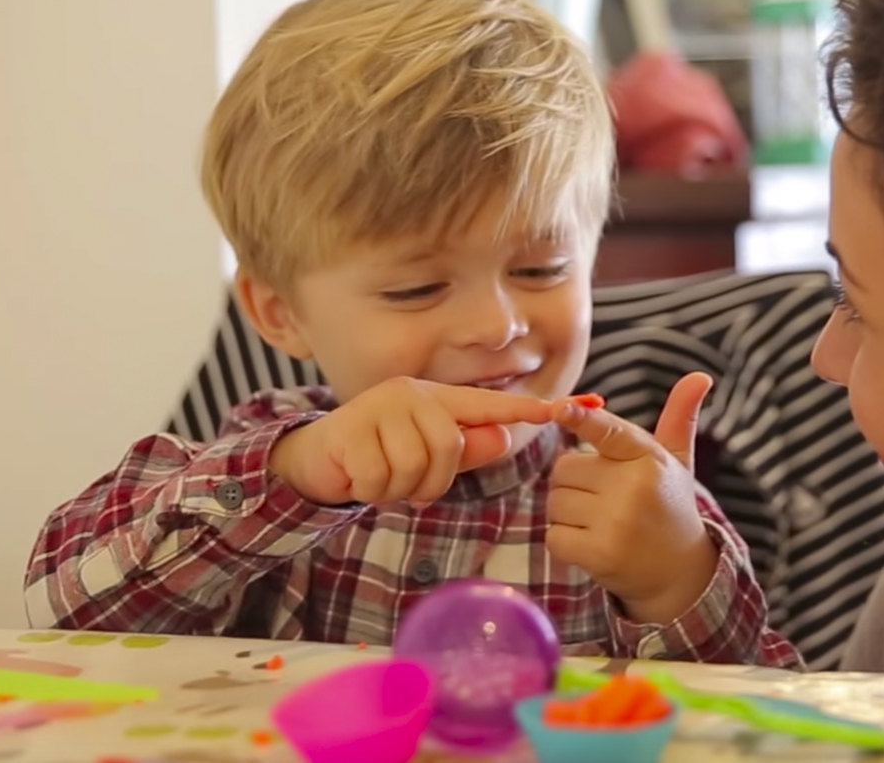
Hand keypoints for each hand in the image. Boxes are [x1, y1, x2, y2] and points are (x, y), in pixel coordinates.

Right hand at [269, 377, 553, 506]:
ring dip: (400, 487)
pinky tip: (360, 475)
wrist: (318, 457)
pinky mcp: (352, 429)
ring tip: (383, 477)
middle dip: (432, 480)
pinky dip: (373, 489)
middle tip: (408, 483)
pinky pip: (382, 477)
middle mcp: (410, 394)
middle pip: (449, 446)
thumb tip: (504, 437)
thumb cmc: (380, 455)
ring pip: (416, 465)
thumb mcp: (426, 454)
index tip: (565, 409)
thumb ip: (466, 448)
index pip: (487, 405)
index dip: (525, 409)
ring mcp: (379, 408)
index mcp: (434, 399)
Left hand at [546, 373, 719, 623]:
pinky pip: (554, 535)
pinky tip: (593, 544)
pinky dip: (564, 541)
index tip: (559, 407)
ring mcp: (617, 523)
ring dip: (568, 512)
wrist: (681, 573)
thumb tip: (699, 376)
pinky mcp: (600, 554)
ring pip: (555, 501)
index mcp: (648, 458)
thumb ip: (678, 418)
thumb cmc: (669, 505)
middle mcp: (634, 488)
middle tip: (605, 498)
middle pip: (563, 469)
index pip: (609, 432)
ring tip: (602, 521)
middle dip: (575, 482)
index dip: (581, 419)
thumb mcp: (676, 462)